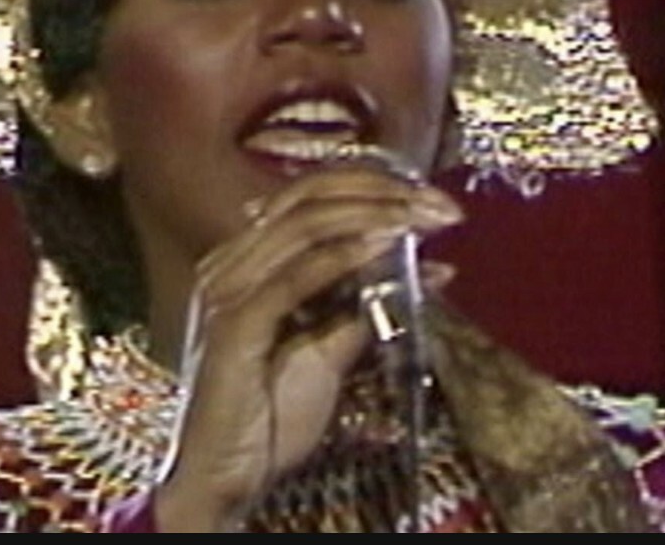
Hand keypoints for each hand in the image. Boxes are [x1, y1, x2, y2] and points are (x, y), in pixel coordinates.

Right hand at [153, 165, 462, 531]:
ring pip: (305, 226)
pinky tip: (385, 245)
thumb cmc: (269, 419)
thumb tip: (427, 269)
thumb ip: (364, 308)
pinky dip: (345, 255)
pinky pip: (296, 276)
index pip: (306, 198)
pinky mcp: (236, 324)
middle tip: (439, 207)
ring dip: (373, 216)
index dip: (371, 187)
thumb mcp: (330, 354)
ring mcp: (228, 291)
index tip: (429, 201)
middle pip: (307, 199)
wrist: (225, 477)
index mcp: (243, 264)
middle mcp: (229, 266)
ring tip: (421, 219)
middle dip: (382, 194)